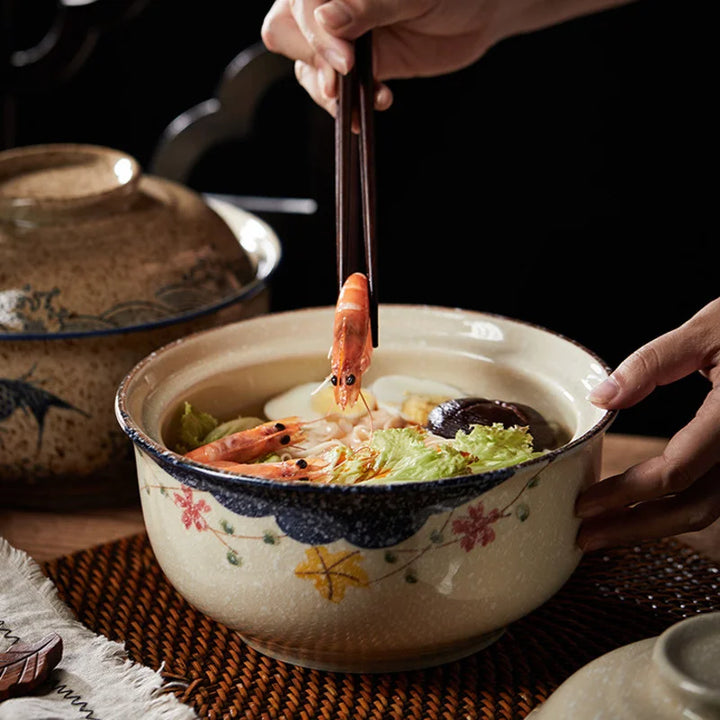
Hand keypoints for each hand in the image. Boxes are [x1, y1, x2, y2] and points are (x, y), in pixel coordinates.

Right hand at [262, 0, 502, 116]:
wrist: (483, 11)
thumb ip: (367, 4)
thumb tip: (325, 18)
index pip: (299, 6)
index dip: (316, 35)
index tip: (344, 62)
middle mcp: (329, 3)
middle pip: (286, 34)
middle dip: (315, 62)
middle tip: (342, 85)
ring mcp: (340, 35)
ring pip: (306, 67)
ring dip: (331, 91)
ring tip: (371, 96)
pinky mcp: (357, 64)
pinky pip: (334, 91)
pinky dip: (349, 105)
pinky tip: (378, 101)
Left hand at [576, 297, 719, 550]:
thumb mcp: (709, 329)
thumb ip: (653, 363)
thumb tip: (602, 396)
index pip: (675, 473)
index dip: (625, 494)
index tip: (584, 504)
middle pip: (693, 510)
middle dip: (634, 528)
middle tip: (586, 536)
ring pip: (709, 510)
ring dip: (656, 525)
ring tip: (606, 529)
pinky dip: (681, 507)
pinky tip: (647, 509)